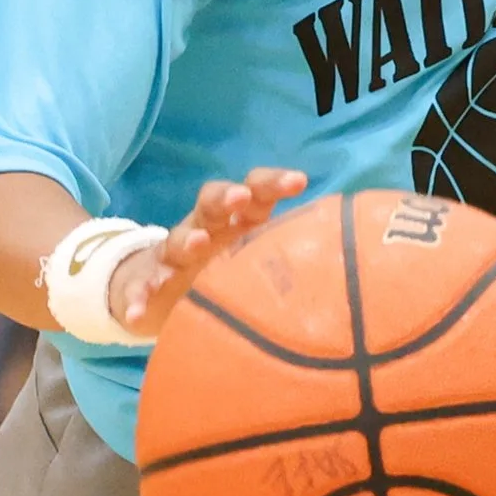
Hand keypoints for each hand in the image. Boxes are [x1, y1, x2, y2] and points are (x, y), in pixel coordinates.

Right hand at [110, 170, 310, 335]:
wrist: (154, 291)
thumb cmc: (221, 273)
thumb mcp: (255, 262)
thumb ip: (292, 258)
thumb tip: (359, 268)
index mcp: (235, 223)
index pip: (254, 192)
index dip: (272, 182)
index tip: (299, 181)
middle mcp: (204, 230)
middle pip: (211, 202)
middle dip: (226, 197)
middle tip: (241, 199)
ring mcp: (172, 256)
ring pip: (176, 241)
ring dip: (187, 239)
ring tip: (197, 244)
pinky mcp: (145, 284)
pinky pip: (139, 291)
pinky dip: (136, 300)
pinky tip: (137, 314)